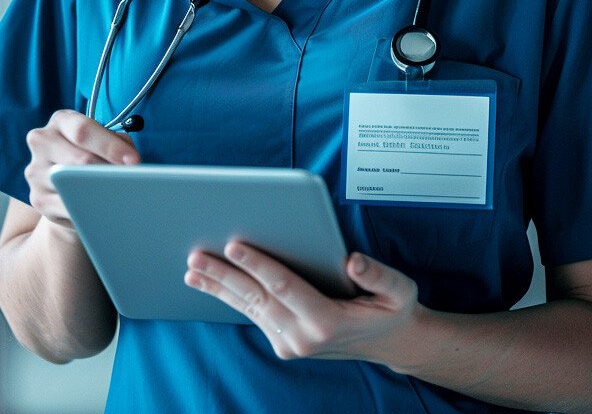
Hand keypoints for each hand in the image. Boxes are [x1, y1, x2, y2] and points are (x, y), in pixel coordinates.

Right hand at [24, 109, 139, 232]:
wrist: (66, 184)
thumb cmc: (93, 157)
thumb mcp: (103, 141)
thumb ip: (116, 144)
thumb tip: (129, 164)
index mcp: (61, 121)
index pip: (84, 130)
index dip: (110, 146)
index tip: (134, 161)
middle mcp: (43, 140)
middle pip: (78, 158)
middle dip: (109, 171)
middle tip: (131, 181)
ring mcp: (36, 170)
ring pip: (70, 184)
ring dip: (98, 191)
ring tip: (120, 195)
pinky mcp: (38, 198)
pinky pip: (65, 207)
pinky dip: (86, 209)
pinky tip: (102, 209)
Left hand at [185, 241, 421, 363]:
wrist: (389, 345)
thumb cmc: (392, 309)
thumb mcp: (399, 290)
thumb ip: (377, 274)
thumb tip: (352, 260)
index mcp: (328, 321)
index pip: (284, 286)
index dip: (258, 264)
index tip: (234, 245)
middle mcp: (304, 336)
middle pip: (256, 298)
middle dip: (224, 275)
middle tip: (196, 256)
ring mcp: (291, 344)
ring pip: (248, 308)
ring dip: (218, 287)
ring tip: (192, 268)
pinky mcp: (284, 343)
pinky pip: (252, 314)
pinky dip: (228, 297)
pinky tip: (208, 282)